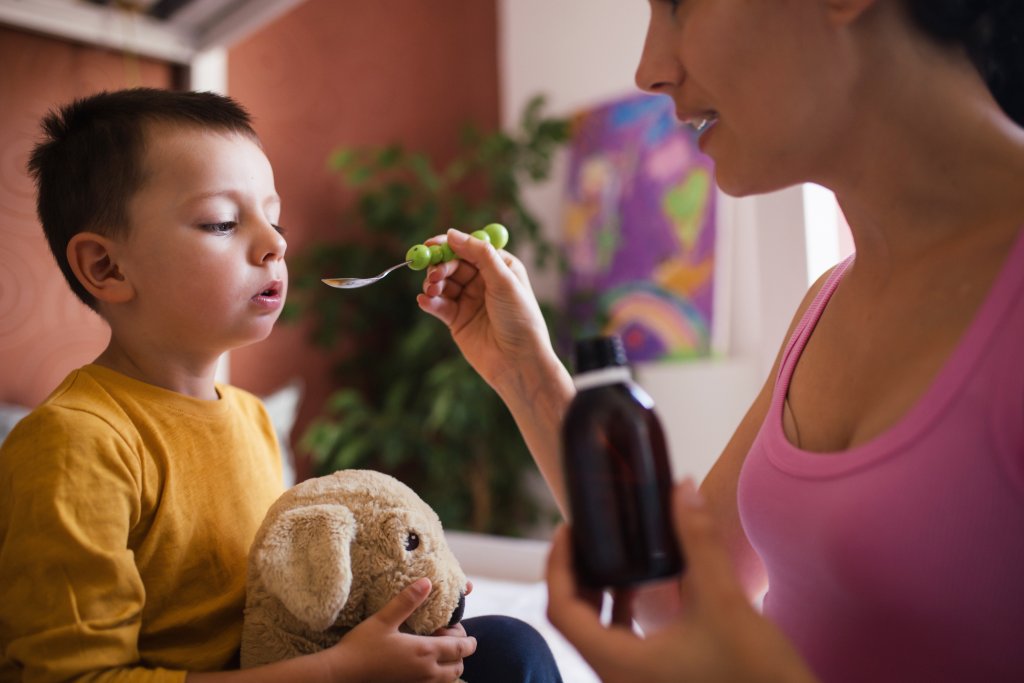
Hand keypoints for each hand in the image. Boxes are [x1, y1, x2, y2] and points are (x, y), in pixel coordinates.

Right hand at [325, 578, 475, 682]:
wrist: (342, 674)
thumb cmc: (362, 646)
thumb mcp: (384, 619)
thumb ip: (407, 601)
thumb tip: (427, 582)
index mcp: (424, 652)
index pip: (460, 649)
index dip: (468, 641)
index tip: (465, 633)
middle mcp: (426, 672)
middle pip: (458, 666)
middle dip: (460, 654)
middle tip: (448, 638)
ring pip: (447, 680)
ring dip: (450, 667)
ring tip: (437, 651)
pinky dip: (437, 677)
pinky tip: (423, 665)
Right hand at [416, 228, 556, 394]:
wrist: (519, 362)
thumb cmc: (520, 319)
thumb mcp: (504, 281)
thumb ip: (480, 255)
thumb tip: (452, 234)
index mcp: (500, 267)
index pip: (470, 248)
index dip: (450, 244)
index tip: (431, 244)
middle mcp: (483, 281)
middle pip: (453, 264)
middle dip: (440, 266)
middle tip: (434, 275)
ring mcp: (469, 300)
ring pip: (443, 283)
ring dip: (433, 283)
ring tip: (432, 290)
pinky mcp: (457, 320)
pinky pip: (438, 305)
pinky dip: (429, 301)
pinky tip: (424, 301)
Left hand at [545, 480, 818, 682]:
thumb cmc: (757, 678)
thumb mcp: (724, 604)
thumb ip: (699, 543)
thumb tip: (683, 488)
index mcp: (618, 664)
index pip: (560, 609)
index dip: (557, 564)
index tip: (569, 528)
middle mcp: (617, 680)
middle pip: (573, 621)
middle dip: (578, 574)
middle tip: (589, 533)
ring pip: (598, 635)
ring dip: (600, 593)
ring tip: (613, 552)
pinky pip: (622, 645)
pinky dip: (622, 613)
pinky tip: (645, 588)